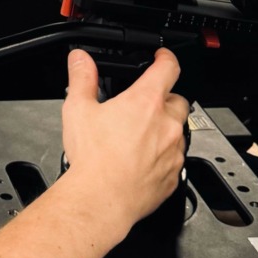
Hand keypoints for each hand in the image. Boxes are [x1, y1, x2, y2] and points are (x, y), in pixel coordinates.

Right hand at [57, 48, 188, 238]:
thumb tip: (80, 60)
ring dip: (165, 130)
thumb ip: (82, 78)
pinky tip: (142, 162)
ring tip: (139, 139)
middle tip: (144, 107)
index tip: (162, 57)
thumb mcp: (78, 109)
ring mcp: (174, 151)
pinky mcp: (174, 176)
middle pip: (178, 100)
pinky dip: (163, 157)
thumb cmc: (93, 159)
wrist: (101, 199)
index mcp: (145, 102)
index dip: (166, 58)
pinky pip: (175, 160)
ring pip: (179, 132)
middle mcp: (166, 124)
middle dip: (165, 99)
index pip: (168, 68)